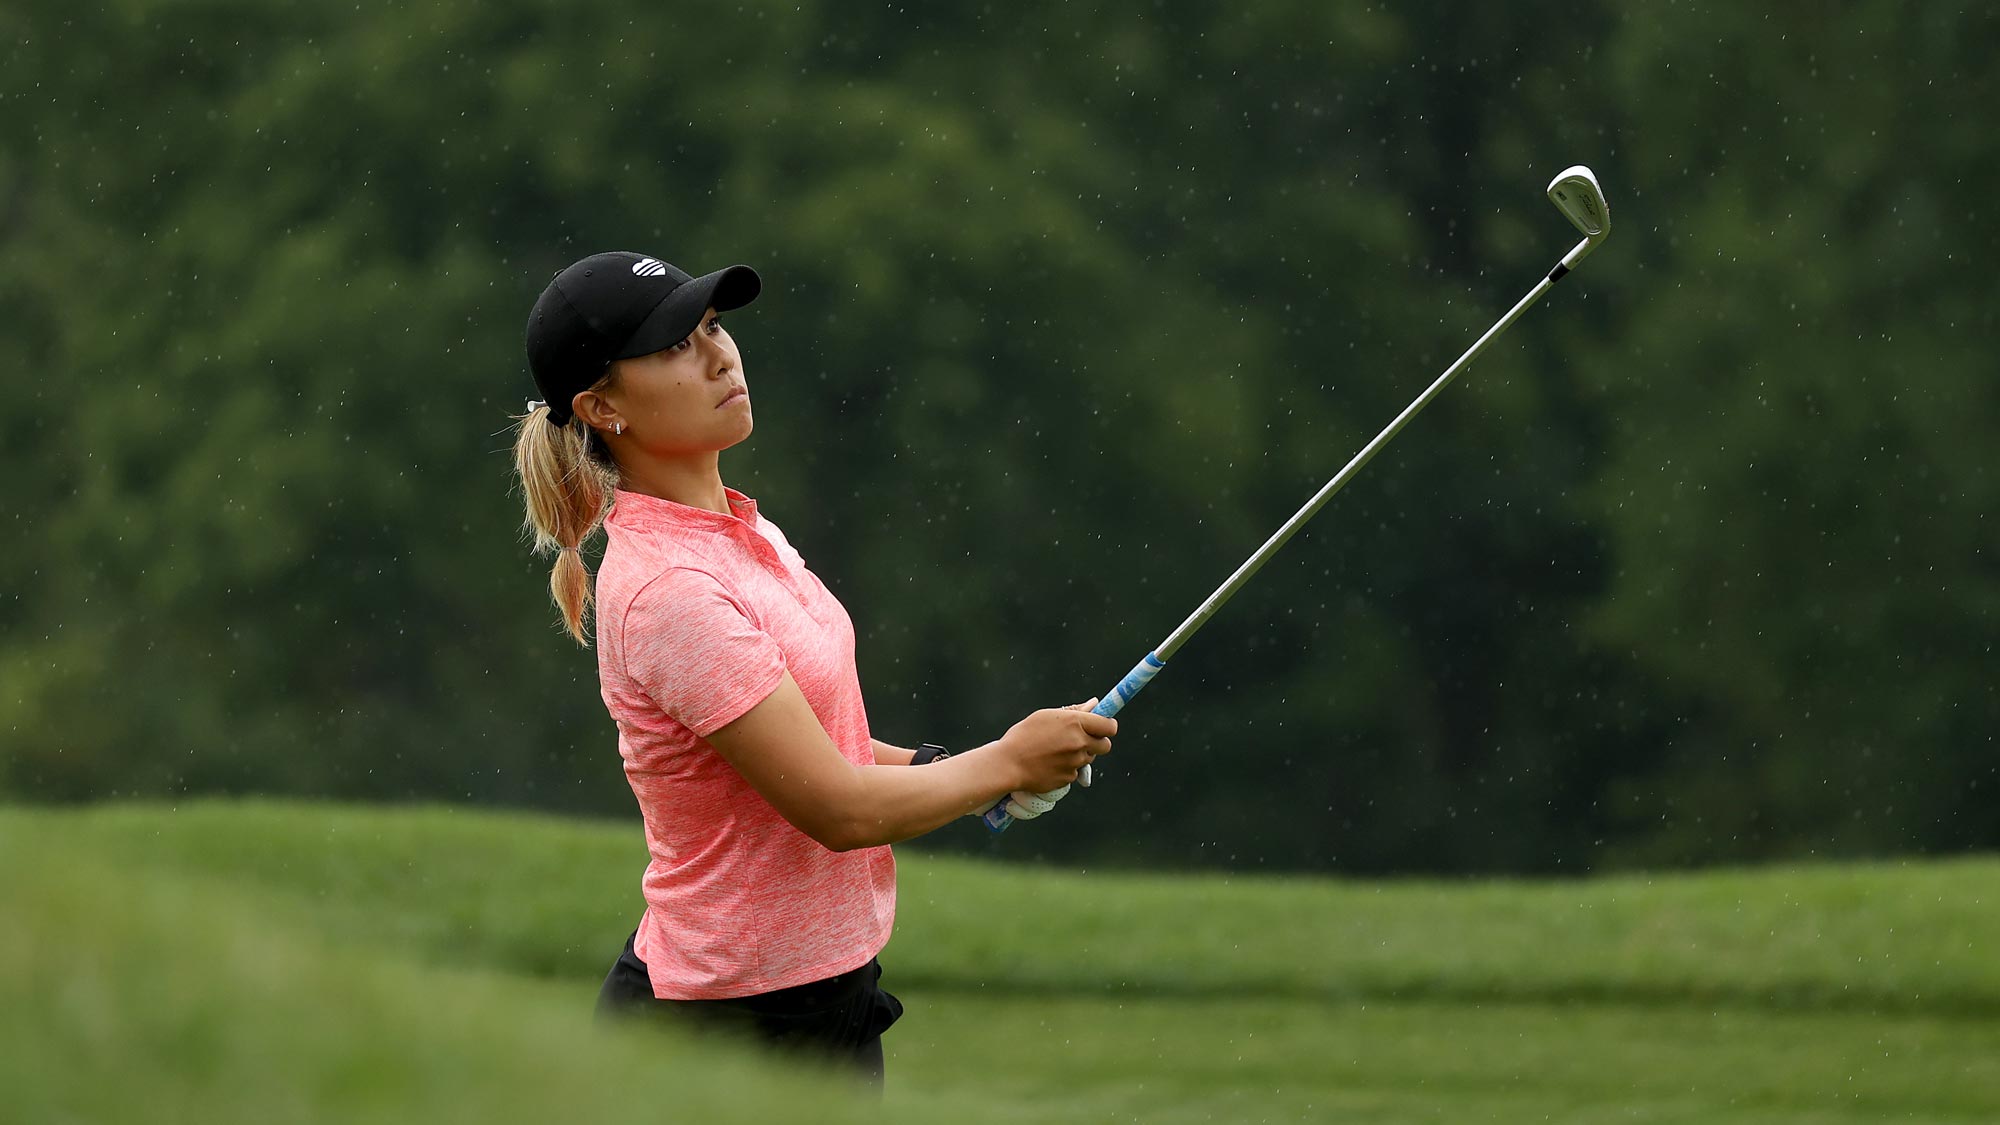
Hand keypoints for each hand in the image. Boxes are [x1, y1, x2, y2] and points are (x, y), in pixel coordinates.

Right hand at [996, 698, 1115, 796]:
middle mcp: (1079, 743)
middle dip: (1097, 743)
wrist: (1008, 764)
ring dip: (1080, 755)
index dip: (1107, 726)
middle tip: (1081, 740)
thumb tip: (1094, 704)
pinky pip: (1075, 772)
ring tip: (1056, 751)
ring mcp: (1075, 762)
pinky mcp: (1068, 778)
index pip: (1109, 726)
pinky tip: (1050, 763)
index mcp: (1075, 722)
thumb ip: (1074, 711)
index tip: (1101, 726)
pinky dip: (1067, 768)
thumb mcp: (1046, 715)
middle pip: (1105, 746)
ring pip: (1089, 759)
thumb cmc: (1024, 735)